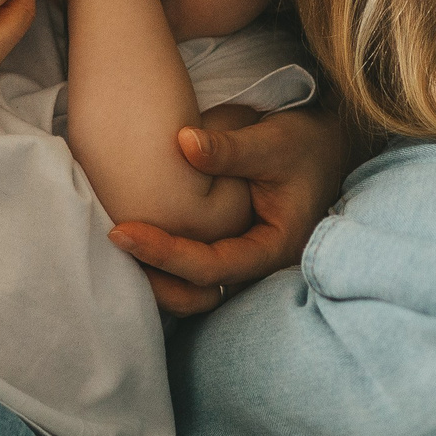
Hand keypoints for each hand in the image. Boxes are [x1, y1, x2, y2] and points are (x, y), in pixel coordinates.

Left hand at [107, 107, 348, 314]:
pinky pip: (193, 270)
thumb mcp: (273, 141)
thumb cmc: (303, 144)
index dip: (165, 254)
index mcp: (274, 248)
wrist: (324, 147)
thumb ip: (230, 147)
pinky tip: (135, 238)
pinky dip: (164, 262)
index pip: (212, 267)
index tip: (121, 232)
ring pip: (193, 291)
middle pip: (198, 294)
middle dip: (155, 279)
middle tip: (111, 246)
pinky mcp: (229, 249)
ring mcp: (242, 261)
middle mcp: (257, 265)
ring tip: (116, 248)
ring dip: (156, 277)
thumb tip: (182, 142)